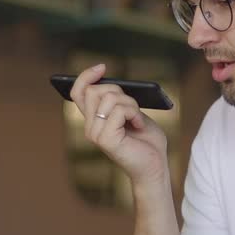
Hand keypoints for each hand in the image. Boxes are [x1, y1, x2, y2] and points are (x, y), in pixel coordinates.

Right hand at [71, 64, 168, 186]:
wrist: (155, 166)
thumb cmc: (146, 141)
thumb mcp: (131, 113)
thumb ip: (118, 100)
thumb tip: (109, 82)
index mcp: (94, 120)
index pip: (78, 92)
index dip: (86, 76)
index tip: (102, 67)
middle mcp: (90, 127)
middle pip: (96, 90)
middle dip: (120, 92)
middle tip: (134, 109)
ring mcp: (95, 134)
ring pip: (109, 97)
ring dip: (131, 104)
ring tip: (137, 120)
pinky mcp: (105, 140)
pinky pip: (119, 110)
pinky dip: (134, 114)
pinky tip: (139, 125)